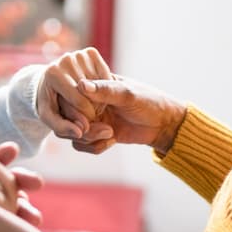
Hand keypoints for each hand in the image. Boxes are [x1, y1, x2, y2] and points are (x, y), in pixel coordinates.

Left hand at [36, 47, 114, 142]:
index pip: (80, 101)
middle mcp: (65, 60)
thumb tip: (79, 132)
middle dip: (94, 108)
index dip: (87, 117)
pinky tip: (97, 93)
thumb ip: (63, 129)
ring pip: (101, 83)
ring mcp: (78, 54)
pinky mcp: (90, 51)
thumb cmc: (49, 103)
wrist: (49, 83)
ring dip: (102, 98)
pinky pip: (107, 73)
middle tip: (90, 116)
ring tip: (92, 105)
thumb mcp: (51, 118)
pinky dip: (107, 86)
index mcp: (53, 74)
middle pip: (91, 92)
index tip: (85, 124)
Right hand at [72, 77, 186, 155]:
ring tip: (109, 134)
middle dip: (82, 127)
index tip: (90, 116)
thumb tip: (81, 85)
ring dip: (89, 138)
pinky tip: (111, 142)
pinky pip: (82, 144)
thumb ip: (105, 90)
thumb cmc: (149, 102)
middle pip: (68, 115)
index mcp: (95, 84)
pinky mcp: (96, 134)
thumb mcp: (128, 94)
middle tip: (103, 129)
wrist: (163, 126)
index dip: (74, 106)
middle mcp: (89, 101)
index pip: (70, 93)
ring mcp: (92, 118)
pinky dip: (95, 147)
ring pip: (73, 133)